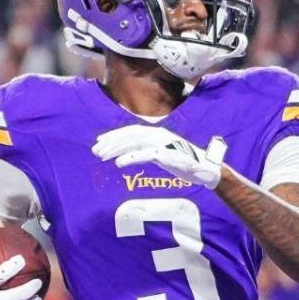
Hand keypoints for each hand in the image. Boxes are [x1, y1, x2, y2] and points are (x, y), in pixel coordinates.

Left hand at [92, 125, 223, 188]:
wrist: (203, 168)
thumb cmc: (182, 161)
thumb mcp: (161, 152)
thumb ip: (147, 150)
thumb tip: (129, 152)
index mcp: (156, 132)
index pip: (130, 131)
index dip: (114, 135)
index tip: (99, 141)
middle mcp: (158, 135)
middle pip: (129, 135)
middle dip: (110, 142)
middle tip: (95, 150)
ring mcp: (162, 144)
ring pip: (133, 143)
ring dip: (116, 149)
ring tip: (102, 157)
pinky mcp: (166, 155)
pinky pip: (145, 155)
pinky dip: (131, 158)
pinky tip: (119, 163)